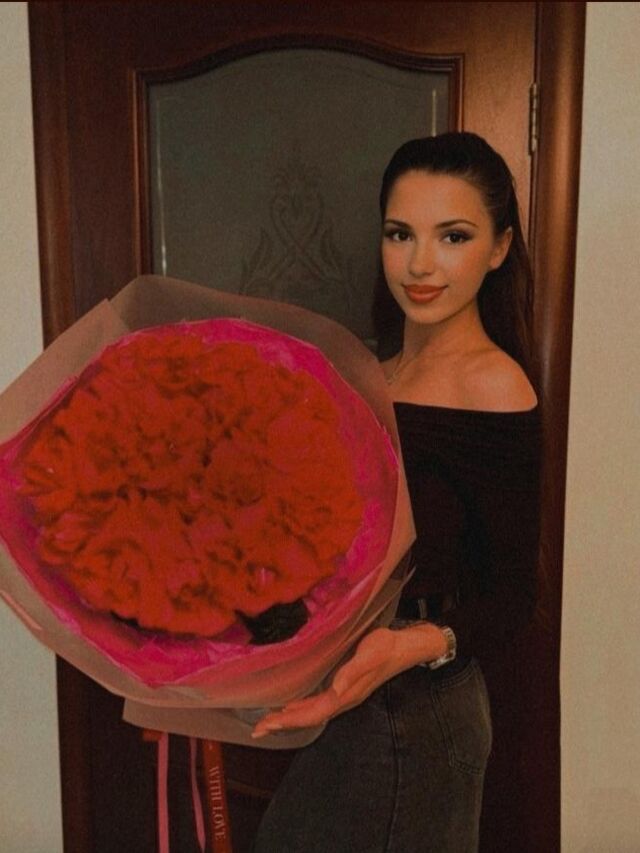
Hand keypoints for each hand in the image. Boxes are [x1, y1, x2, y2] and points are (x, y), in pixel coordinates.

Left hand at [251, 623, 444, 737]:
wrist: (406, 647)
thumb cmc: (386, 646)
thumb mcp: (370, 654)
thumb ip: (353, 672)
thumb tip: (335, 691)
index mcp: (346, 694)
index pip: (313, 713)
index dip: (290, 721)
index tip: (268, 725)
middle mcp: (343, 698)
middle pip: (309, 717)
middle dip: (283, 724)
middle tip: (257, 729)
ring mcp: (343, 694)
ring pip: (312, 712)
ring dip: (289, 718)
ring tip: (267, 722)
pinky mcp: (344, 686)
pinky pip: (317, 702)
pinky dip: (301, 707)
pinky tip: (291, 705)